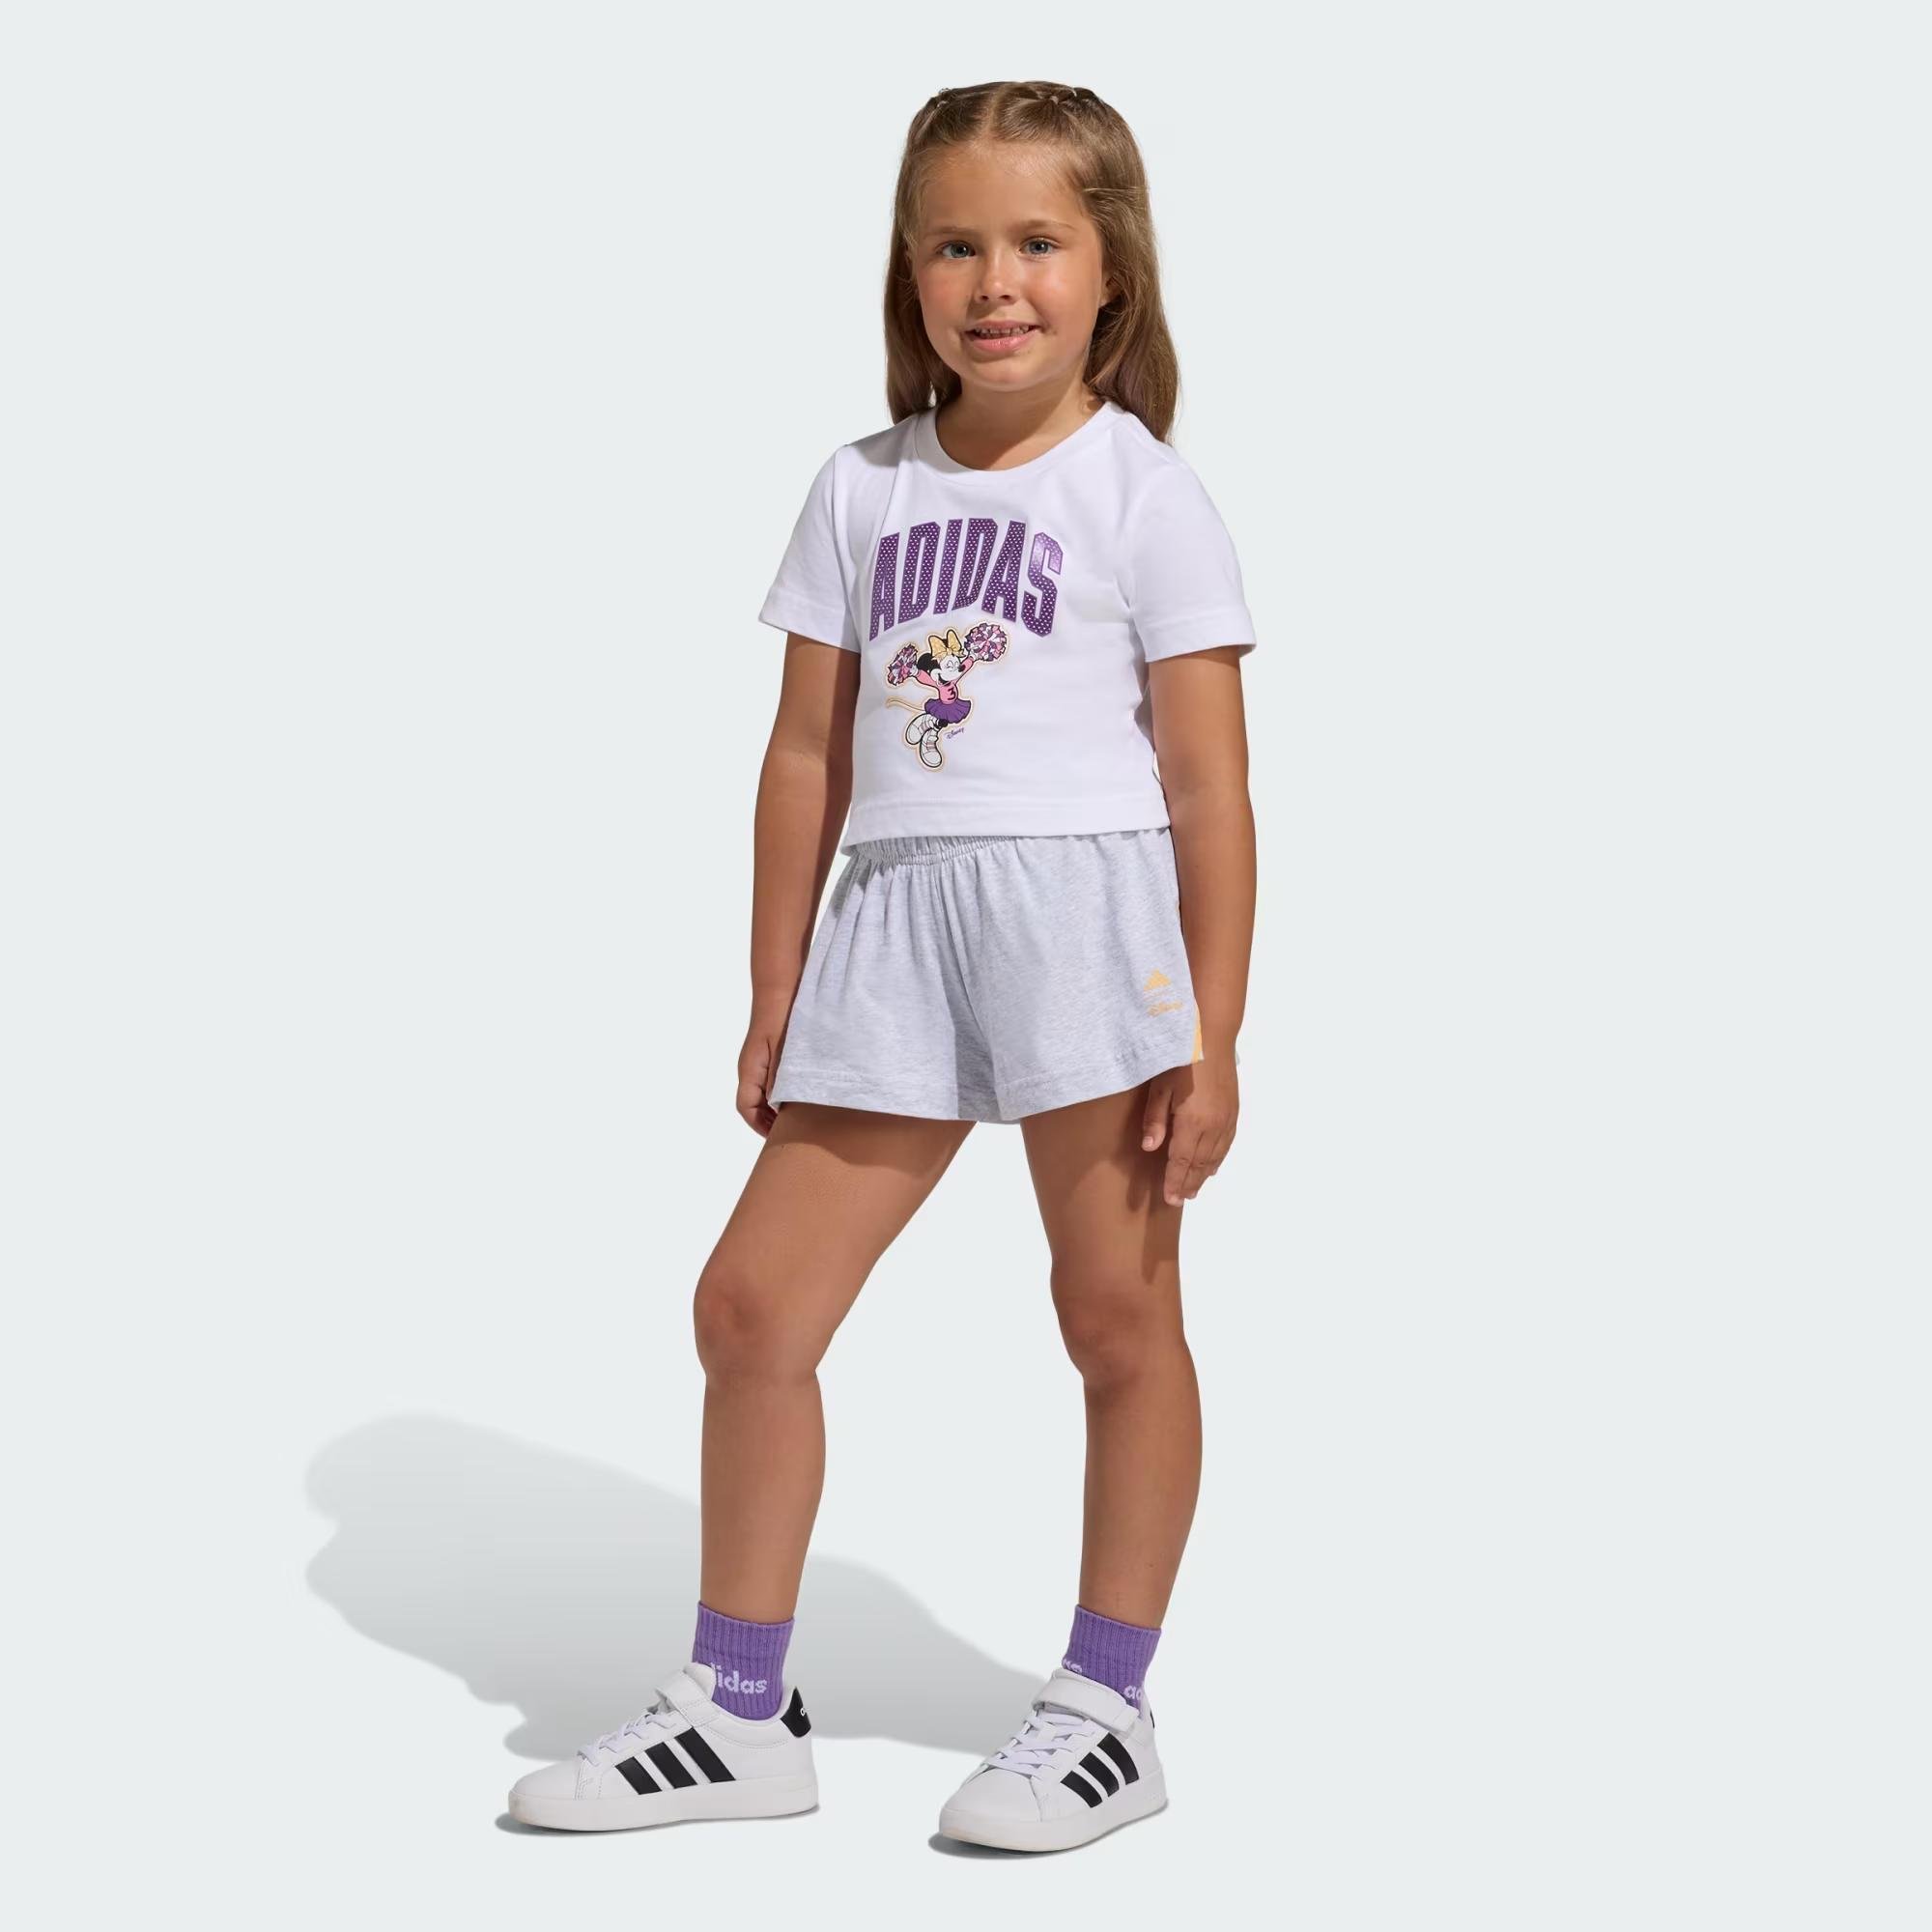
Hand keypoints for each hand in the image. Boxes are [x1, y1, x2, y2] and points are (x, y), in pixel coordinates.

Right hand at [737, 1003, 792, 1136]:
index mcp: (749, 1070)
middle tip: (789, 1135)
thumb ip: (778, 1078)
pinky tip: (799, 1097)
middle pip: (752, 1105)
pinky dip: (781, 1094)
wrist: (780, 989)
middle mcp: (750, 1068)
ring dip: (774, 1109)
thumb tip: (777, 1106)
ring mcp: (759, 1062)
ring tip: (796, 1121)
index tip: (776, 1138)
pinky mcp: (770, 1055)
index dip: (758, 1126)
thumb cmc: (780, 1018)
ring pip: (761, 1094)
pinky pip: (771, 1082)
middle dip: (767, 1122)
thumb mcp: (782, 1052)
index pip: (745, 1108)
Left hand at [1140, 1050, 1237, 1206]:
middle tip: (1180, 1200)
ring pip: (1215, 1156)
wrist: (1212, 1036)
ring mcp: (1226, 1119)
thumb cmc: (1179, 1057)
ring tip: (1193, 1189)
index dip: (1175, 1181)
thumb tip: (1149, 1148)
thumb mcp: (1159, 1087)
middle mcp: (1213, 1125)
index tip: (1170, 1199)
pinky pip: (1226, 1143)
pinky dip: (1218, 1158)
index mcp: (1192, 1122)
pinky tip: (1212, 1166)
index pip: (1181, 1161)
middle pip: (1200, 1163)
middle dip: (1189, 1183)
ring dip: (1204, 1175)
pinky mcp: (1233, 1111)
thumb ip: (1155, 1120)